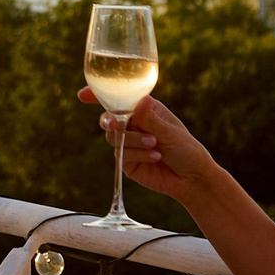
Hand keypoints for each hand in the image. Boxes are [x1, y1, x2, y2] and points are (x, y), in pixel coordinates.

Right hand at [79, 90, 224, 203]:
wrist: (192, 179)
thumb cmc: (186, 150)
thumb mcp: (170, 132)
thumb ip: (151, 119)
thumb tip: (140, 100)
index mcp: (144, 110)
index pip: (119, 99)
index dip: (98, 95)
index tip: (83, 95)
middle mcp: (134, 124)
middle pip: (109, 118)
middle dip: (110, 121)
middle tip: (116, 125)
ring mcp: (128, 144)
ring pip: (114, 138)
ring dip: (134, 141)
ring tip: (155, 146)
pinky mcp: (127, 162)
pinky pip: (121, 154)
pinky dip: (138, 154)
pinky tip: (155, 157)